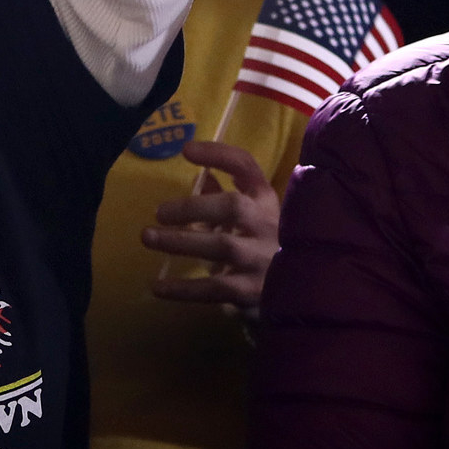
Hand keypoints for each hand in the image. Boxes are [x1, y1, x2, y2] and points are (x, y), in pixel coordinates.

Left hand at [144, 137, 279, 309]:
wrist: (300, 298)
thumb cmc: (266, 251)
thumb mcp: (251, 222)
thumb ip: (225, 202)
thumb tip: (202, 180)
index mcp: (267, 203)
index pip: (247, 168)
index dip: (218, 155)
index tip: (186, 150)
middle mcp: (270, 226)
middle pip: (233, 206)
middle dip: (193, 207)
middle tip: (159, 212)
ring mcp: (264, 259)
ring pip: (222, 245)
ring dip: (180, 242)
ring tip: (148, 238)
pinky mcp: (253, 291)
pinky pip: (214, 288)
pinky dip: (183, 288)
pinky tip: (157, 287)